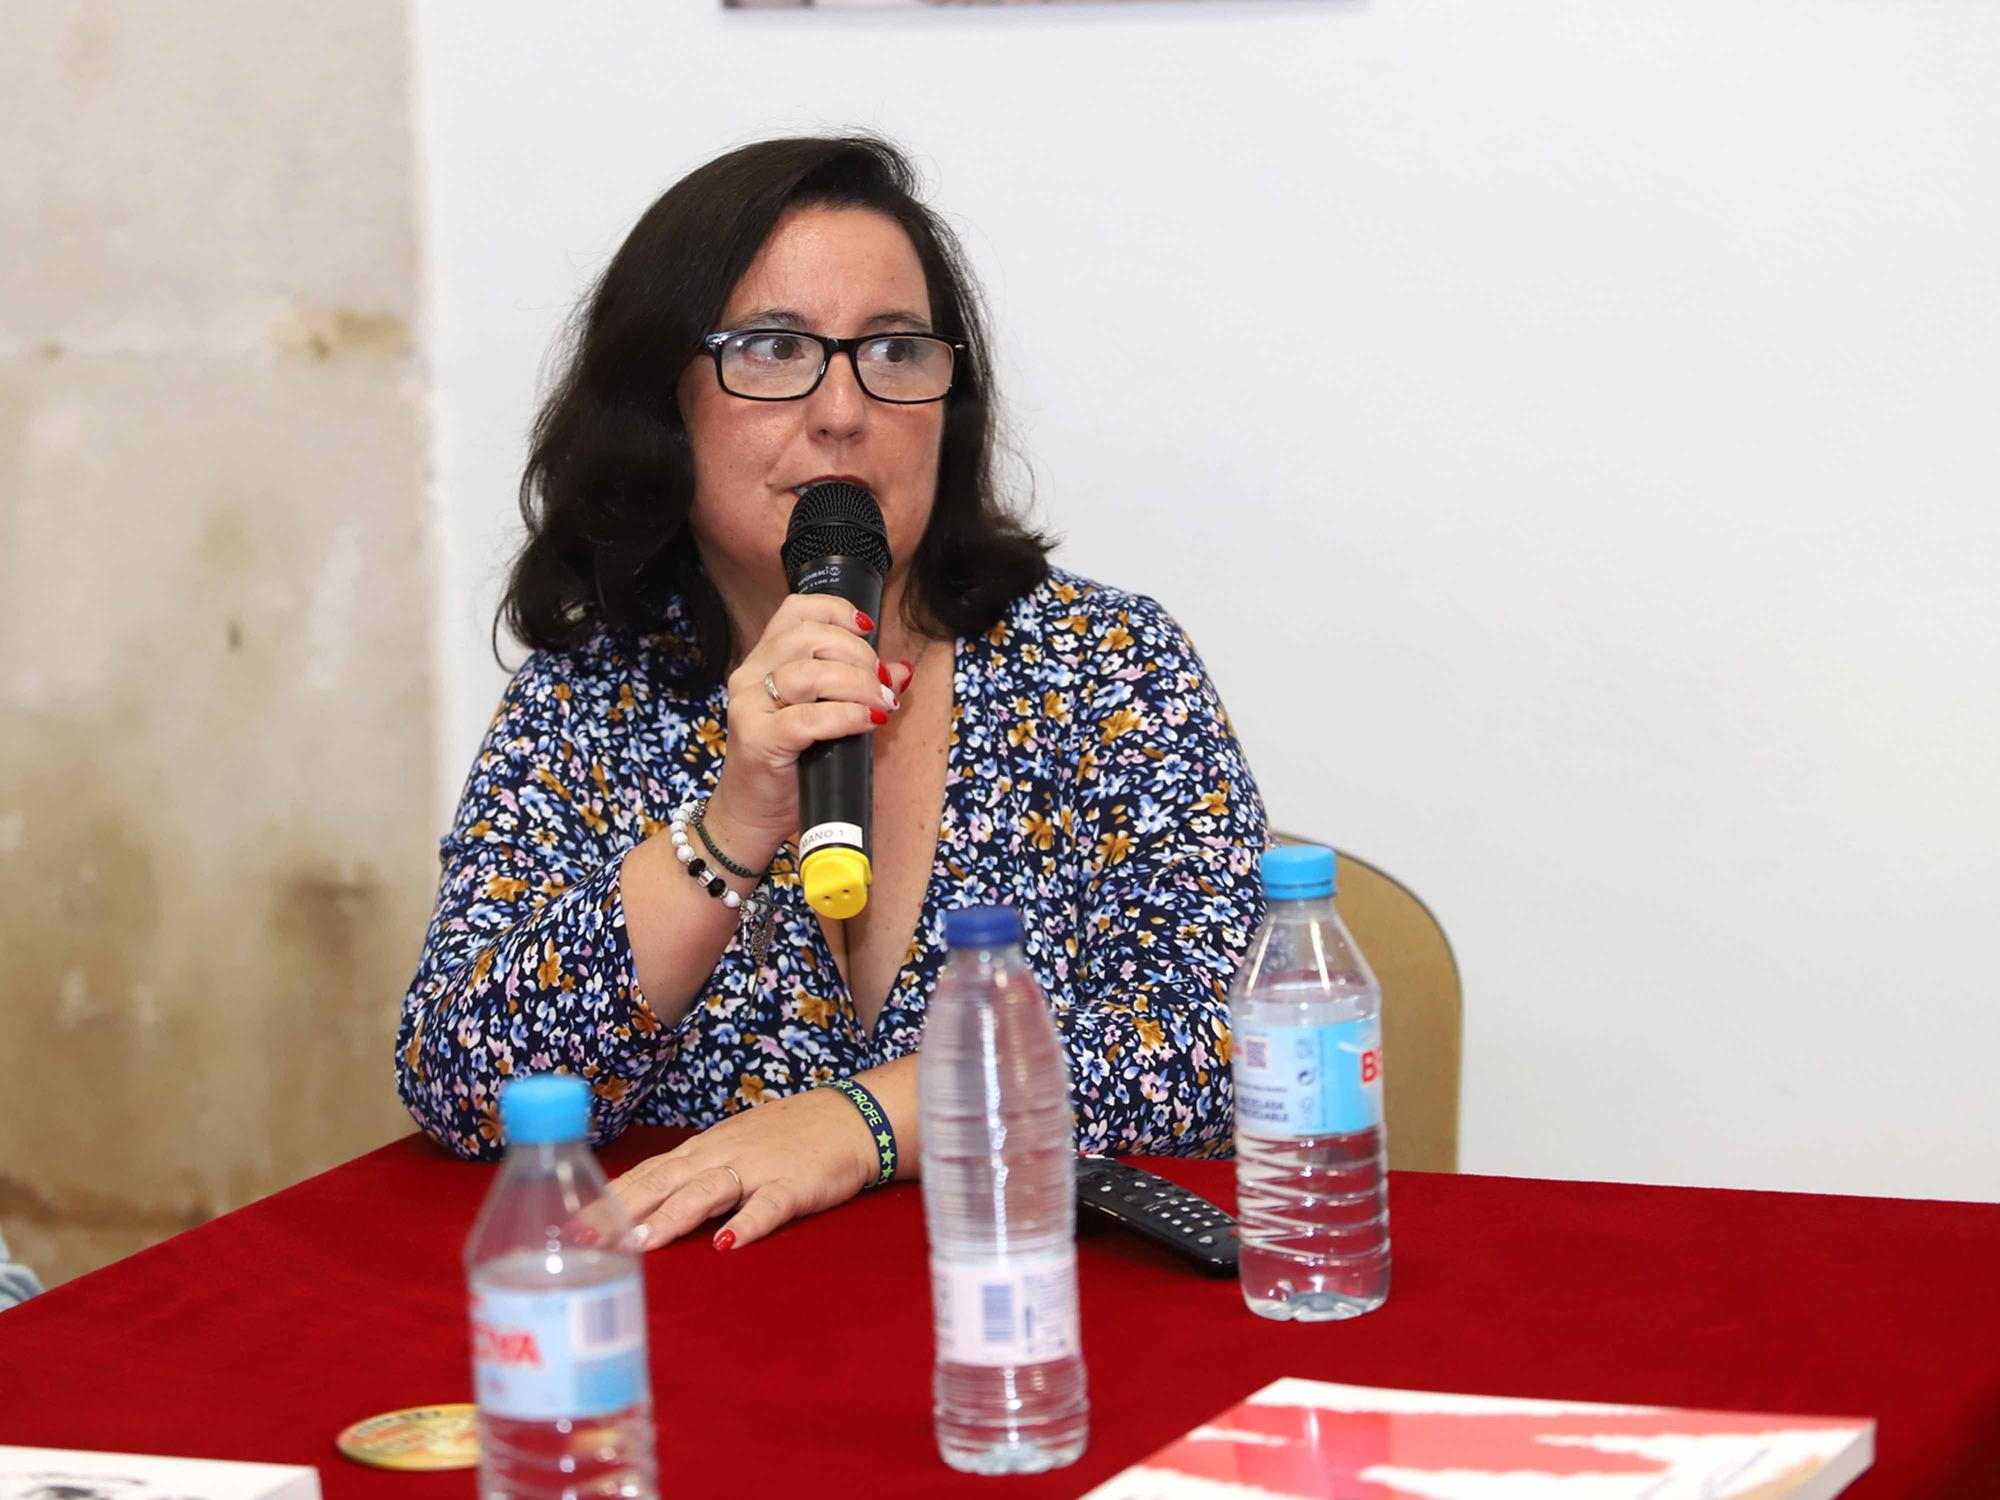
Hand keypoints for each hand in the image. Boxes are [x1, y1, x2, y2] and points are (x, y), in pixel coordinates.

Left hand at [606, 1086, 879, 1250]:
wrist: (847, 1117)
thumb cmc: (783, 1139)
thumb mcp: (729, 1148)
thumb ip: (690, 1175)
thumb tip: (639, 1207)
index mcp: (701, 1151)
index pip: (644, 1174)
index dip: (606, 1199)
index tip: (567, 1225)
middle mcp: (719, 1156)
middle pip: (663, 1182)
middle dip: (621, 1211)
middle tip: (585, 1239)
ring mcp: (757, 1168)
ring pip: (707, 1191)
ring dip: (673, 1216)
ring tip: (642, 1242)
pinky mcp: (794, 1185)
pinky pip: (768, 1205)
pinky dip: (748, 1224)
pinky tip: (728, 1245)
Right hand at [709, 595, 915, 853]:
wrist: (753, 815)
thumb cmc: (790, 765)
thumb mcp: (827, 719)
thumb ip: (860, 690)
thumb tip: (902, 669)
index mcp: (763, 661)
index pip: (795, 611)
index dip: (836, 612)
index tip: (868, 630)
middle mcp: (750, 676)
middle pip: (808, 638)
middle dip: (858, 656)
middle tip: (882, 685)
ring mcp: (750, 707)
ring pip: (809, 673)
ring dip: (858, 685)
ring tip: (881, 705)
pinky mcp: (758, 739)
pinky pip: (808, 717)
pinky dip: (846, 716)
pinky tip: (868, 723)